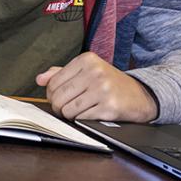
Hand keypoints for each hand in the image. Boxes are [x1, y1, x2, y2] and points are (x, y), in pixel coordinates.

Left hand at [35, 53, 157, 123]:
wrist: (140, 95)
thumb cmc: (110, 83)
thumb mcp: (87, 71)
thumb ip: (61, 73)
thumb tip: (40, 79)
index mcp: (86, 59)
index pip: (53, 82)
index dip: (52, 94)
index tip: (60, 97)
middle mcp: (94, 72)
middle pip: (58, 97)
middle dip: (58, 107)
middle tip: (67, 108)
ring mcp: (102, 89)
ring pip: (67, 110)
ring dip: (70, 115)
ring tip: (79, 110)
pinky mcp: (109, 107)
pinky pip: (81, 119)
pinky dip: (82, 120)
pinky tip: (90, 114)